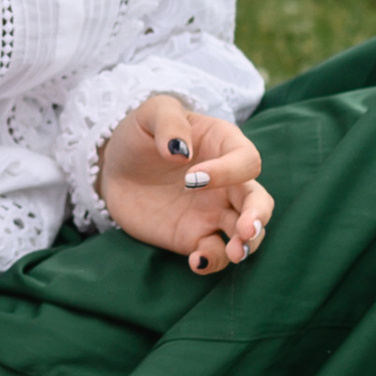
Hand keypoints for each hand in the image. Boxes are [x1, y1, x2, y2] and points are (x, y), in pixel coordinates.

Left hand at [95, 97, 273, 275]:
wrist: (116, 168)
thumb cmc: (141, 134)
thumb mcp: (152, 113)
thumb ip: (169, 121)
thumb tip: (181, 151)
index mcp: (225, 146)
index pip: (246, 161)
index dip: (228, 172)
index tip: (191, 178)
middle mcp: (228, 183)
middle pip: (259, 201)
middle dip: (258, 216)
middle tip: (246, 229)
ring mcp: (214, 212)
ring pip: (246, 233)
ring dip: (247, 245)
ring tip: (235, 252)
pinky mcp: (195, 236)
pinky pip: (215, 253)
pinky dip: (213, 261)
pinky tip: (196, 262)